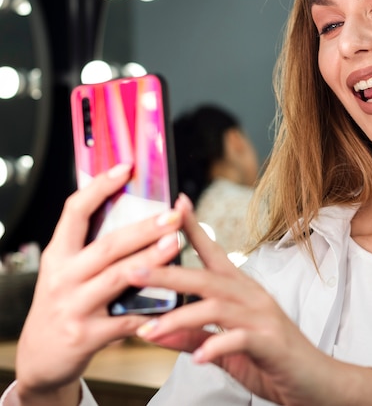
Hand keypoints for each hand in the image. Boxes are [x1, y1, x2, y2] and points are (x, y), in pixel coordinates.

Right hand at [13, 164, 182, 404]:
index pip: (75, 211)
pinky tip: (174, 302)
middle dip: (143, 228)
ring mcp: (73, 307)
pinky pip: (126, 320)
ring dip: (151, 260)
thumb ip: (92, 245)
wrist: (41, 357)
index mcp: (59, 254)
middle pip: (107, 245)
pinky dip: (151, 310)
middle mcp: (63, 277)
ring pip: (118, 278)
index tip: (126, 168)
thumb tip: (132, 207)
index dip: (100, 187)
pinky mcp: (86, 335)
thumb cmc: (65, 303)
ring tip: (176, 245)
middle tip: (172, 216)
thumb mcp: (67, 270)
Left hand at [131, 194, 371, 405]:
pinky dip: (216, 346)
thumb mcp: (226, 347)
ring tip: (149, 329)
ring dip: (180, 318)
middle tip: (132, 270)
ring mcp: (262, 318)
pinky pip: (240, 340)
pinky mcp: (271, 343)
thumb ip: (192, 336)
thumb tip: (154, 330)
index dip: (193, 229)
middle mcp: (251, 297)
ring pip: (217, 307)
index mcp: (240, 291)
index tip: (174, 205)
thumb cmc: (271, 359)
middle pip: (206, 278)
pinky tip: (198, 358)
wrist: (316, 381)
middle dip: (167, 273)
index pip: (213, 253)